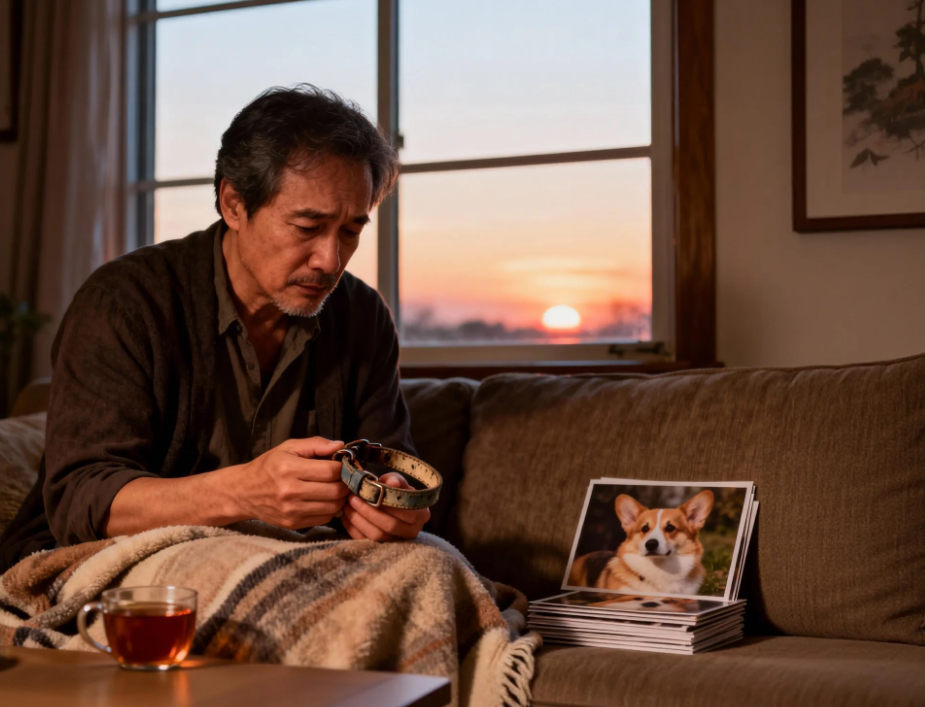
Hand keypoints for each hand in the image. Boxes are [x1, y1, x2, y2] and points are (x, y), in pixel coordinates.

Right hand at [233, 437, 349, 529]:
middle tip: (345, 478)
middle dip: (345, 484)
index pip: (330, 471)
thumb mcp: (288, 447)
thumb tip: (340, 445)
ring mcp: (292, 510)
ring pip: (333, 507)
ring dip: (340, 498)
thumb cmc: (268, 466)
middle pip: (335, 491)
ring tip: (336, 488)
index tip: (344, 465)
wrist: (243, 492)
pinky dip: (330, 510)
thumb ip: (315, 444)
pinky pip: (324, 519)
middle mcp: (291, 491)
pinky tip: (325, 500)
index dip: (343, 468)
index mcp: (290, 469)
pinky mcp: (293, 524)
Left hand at [341, 472, 430, 541]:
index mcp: (421, 515)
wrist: (392, 504)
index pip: (406, 512)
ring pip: (376, 535)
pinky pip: (365, 541)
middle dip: (368, 511)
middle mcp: (411, 532)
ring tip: (347, 505)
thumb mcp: (399, 482)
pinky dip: (353, 528)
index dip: (386, 503)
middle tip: (352, 498)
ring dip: (359, 520)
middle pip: (389, 525)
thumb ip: (395, 480)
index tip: (369, 492)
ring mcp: (396, 542)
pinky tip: (345, 515)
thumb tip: (391, 482)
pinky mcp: (380, 548)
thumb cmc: (397, 492)